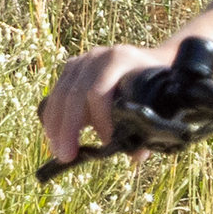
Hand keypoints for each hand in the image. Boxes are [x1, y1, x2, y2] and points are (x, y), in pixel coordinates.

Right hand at [37, 38, 187, 167]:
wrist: (153, 60)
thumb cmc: (158, 85)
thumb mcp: (158, 99)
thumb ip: (148, 125)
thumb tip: (137, 155)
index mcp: (120, 60)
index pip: (98, 92)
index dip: (99, 120)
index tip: (107, 143)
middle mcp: (97, 57)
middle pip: (73, 94)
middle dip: (68, 128)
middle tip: (66, 156)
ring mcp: (82, 61)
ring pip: (60, 94)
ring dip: (56, 126)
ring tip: (59, 151)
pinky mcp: (72, 68)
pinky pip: (56, 93)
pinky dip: (53, 116)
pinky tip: (54, 136)